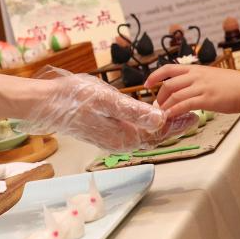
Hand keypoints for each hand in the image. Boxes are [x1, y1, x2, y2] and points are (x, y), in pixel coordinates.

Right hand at [16, 67, 196, 150]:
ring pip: (143, 134)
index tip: (195, 114)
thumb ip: (134, 111)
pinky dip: (145, 123)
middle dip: (174, 125)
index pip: (158, 132)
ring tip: (176, 113)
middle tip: (194, 114)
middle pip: (153, 135)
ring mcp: (109, 137)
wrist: (44, 102)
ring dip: (160, 124)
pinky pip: (131, 130)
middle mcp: (118, 141)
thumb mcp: (106, 100)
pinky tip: (147, 114)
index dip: (178, 123)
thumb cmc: (72, 98)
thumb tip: (160, 120)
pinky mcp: (102, 131)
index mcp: (122, 135)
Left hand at [145, 64, 239, 117]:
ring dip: (165, 106)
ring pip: (174, 95)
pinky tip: (170, 116)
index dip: (155, 76)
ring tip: (162, 114)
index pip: (169, 68)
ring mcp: (200, 87)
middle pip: (168, 84)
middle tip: (157, 106)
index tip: (147, 84)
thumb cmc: (232, 84)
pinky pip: (185, 105)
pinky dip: (174, 111)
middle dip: (159, 97)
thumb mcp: (210, 75)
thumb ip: (197, 79)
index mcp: (195, 69)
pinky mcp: (206, 99)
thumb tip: (185, 88)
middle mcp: (195, 76)